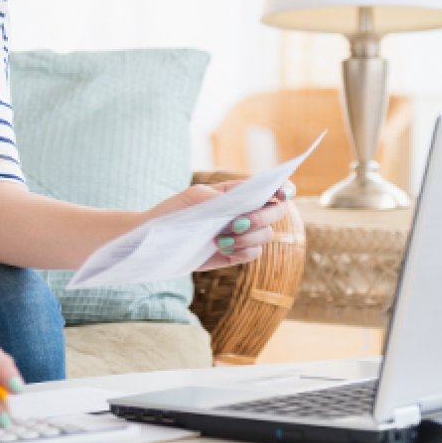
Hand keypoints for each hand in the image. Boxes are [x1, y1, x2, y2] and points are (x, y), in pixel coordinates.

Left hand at [146, 180, 294, 270]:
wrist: (156, 241)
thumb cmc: (172, 212)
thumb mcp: (187, 198)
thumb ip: (211, 196)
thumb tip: (231, 203)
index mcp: (237, 193)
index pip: (270, 188)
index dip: (284, 188)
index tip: (284, 193)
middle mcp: (245, 212)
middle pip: (276, 212)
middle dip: (261, 217)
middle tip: (237, 223)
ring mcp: (242, 234)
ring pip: (267, 235)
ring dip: (248, 237)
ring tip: (221, 239)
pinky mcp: (236, 254)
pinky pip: (255, 253)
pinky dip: (243, 251)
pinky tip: (222, 248)